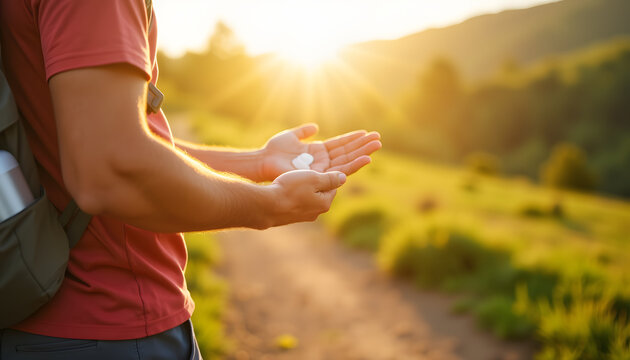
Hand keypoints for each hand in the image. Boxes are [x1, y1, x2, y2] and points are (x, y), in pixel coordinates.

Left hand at [259, 124, 381, 180]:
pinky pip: (341, 171)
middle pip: (347, 153)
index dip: (353, 139)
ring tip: (377, 145)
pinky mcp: (321, 176)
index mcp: (317, 152)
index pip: (340, 145)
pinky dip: (355, 165)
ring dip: (363, 153)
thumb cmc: (273, 151)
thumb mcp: (291, 136)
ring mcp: (322, 169)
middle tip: (379, 139)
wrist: (264, 162)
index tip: (367, 133)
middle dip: (363, 146)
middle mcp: (322, 162)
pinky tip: (367, 159)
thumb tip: (315, 127)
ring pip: (347, 161)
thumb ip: (304, 131)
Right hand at [265, 170, 345, 226]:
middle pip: (320, 193)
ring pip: (307, 198)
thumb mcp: (313, 178)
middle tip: (301, 175)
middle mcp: (316, 213)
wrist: (266, 206)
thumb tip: (344, 177)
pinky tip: (283, 191)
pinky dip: (292, 196)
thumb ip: (330, 178)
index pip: (332, 186)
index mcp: (325, 203)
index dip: (324, 175)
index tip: (313, 169)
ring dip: (302, 190)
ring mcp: (303, 217)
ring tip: (290, 182)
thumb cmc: (290, 189)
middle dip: (313, 183)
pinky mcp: (290, 218)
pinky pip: (296, 204)